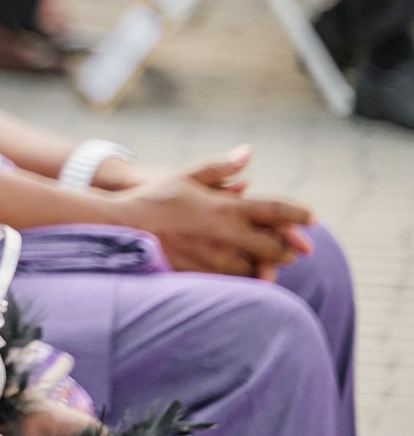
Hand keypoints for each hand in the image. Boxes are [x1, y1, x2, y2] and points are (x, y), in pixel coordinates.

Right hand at [114, 146, 314, 277]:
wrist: (122, 228)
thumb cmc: (152, 198)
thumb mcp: (185, 176)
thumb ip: (220, 168)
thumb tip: (247, 153)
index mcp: (227, 208)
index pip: (276, 211)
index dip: (299, 215)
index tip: (313, 218)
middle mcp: (228, 235)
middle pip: (276, 248)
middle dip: (288, 248)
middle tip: (296, 248)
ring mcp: (216, 258)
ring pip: (259, 269)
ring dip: (268, 266)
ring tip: (269, 263)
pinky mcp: (204, 275)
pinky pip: (236, 282)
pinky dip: (245, 278)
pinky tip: (244, 274)